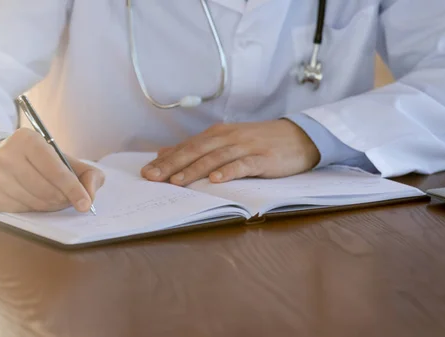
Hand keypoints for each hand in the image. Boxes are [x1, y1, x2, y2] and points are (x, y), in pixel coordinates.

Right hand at [0, 128, 104, 212]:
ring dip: (51, 206)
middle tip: (68, 198)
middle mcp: (7, 156)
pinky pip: (24, 211)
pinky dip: (36, 209)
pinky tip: (35, 199)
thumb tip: (90, 195)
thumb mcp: (61, 157)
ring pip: (36, 203)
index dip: (73, 189)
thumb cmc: (34, 160)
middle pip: (47, 190)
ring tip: (53, 197)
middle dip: (63, 198)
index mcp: (27, 140)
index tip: (85, 204)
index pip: (55, 170)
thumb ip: (86, 173)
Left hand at [141, 120, 320, 185]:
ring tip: (176, 181)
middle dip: (172, 165)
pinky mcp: (262, 159)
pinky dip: (228, 172)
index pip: (186, 147)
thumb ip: (198, 148)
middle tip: (152, 177)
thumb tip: (165, 153)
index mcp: (217, 134)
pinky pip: (243, 165)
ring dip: (194, 170)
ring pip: (215, 158)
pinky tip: (215, 180)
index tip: (146, 172)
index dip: (165, 160)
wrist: (299, 136)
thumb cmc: (259, 142)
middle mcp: (228, 138)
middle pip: (196, 151)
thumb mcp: (227, 141)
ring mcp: (245, 147)